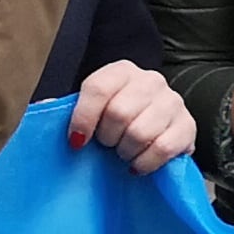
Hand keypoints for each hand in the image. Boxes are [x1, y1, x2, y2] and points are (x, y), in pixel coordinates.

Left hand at [66, 61, 195, 174]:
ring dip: (125, 152)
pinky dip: (145, 162)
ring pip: (141, 132)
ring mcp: (173, 102)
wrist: (152, 131)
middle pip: (119, 113)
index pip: (98, 88)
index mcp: (121, 71)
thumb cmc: (111, 123)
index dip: (83, 119)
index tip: (76, 142)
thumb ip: (64, 109)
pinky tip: (138, 163)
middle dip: (107, 139)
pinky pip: (164, 148)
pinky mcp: (189, 126)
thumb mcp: (88, 111)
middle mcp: (151, 80)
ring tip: (123, 153)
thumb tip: (44, 107)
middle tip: (107, 145)